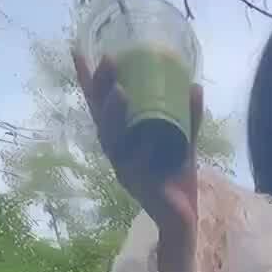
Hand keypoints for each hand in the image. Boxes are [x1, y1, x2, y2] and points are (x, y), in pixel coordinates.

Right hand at [73, 49, 201, 238]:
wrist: (183, 221)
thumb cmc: (178, 181)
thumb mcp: (184, 143)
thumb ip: (188, 118)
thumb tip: (194, 85)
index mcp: (121, 140)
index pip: (100, 106)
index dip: (89, 82)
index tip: (77, 50)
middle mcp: (117, 153)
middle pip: (101, 118)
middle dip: (101, 89)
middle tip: (108, 60)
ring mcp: (125, 170)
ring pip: (112, 140)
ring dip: (114, 115)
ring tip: (121, 91)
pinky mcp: (139, 186)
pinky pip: (141, 164)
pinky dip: (148, 148)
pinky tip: (153, 135)